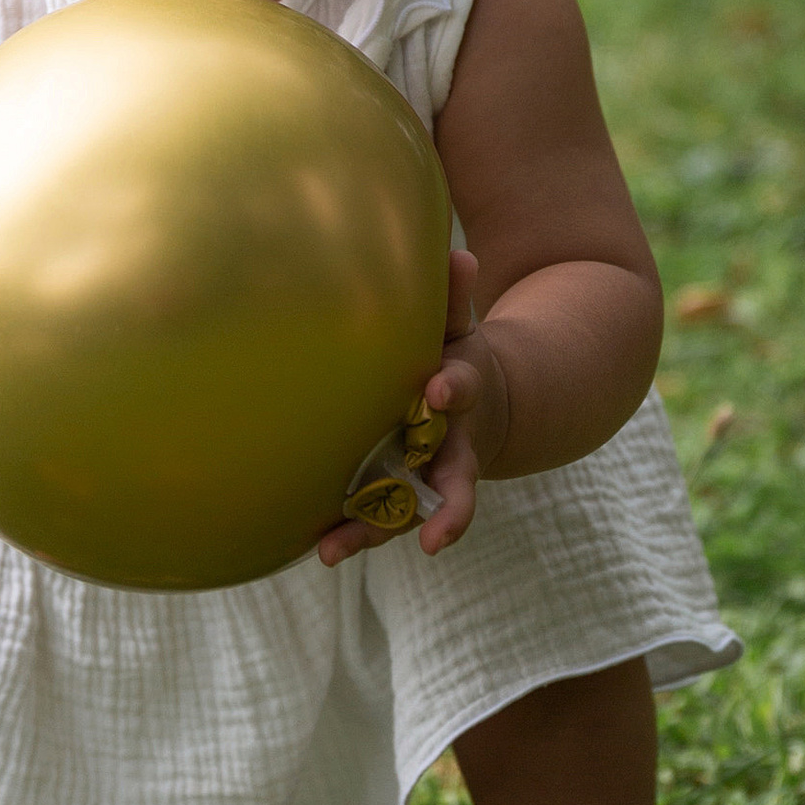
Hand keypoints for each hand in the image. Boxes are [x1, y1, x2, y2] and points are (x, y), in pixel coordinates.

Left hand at [317, 248, 502, 565]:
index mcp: (464, 395)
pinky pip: (379, 519)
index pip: (462, 388)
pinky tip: (319, 547)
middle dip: (446, 504)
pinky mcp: (402, 496)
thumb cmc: (456, 358)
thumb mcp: (460, 327)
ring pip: (409, 512)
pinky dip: (353, 533)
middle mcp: (451, 447)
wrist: (485, 411)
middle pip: (453, 479)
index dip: (453, 388)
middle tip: (436, 533)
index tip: (438, 387)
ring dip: (374, 532)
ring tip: (334, 551)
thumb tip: (457, 254)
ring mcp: (427, 479)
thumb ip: (454, 297)